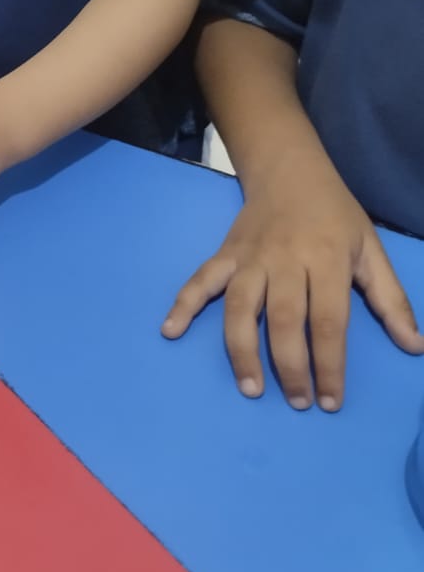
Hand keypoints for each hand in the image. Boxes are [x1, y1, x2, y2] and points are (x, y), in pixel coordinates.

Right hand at [161, 159, 423, 410]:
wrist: (289, 170)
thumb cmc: (335, 215)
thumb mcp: (370, 249)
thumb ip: (390, 298)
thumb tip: (415, 345)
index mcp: (325, 259)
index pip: (327, 321)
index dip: (329, 364)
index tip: (330, 401)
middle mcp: (285, 259)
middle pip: (283, 319)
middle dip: (290, 366)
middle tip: (298, 401)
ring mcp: (250, 257)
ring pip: (240, 307)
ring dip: (242, 350)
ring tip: (251, 388)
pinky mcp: (225, 254)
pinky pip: (201, 280)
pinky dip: (184, 303)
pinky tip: (171, 330)